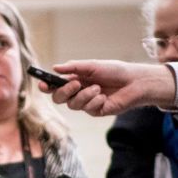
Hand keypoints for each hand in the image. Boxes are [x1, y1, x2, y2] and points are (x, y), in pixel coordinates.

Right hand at [43, 60, 176, 117]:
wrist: (134, 82)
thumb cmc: (115, 71)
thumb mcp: (93, 65)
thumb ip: (74, 67)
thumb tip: (55, 67)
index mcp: (75, 79)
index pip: (56, 85)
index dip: (47, 86)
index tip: (42, 84)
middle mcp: (78, 92)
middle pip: (59, 98)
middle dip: (65, 91)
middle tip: (76, 84)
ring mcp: (86, 103)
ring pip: (73, 105)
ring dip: (84, 95)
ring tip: (98, 88)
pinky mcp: (95, 111)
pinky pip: (87, 109)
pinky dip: (95, 101)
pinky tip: (104, 97)